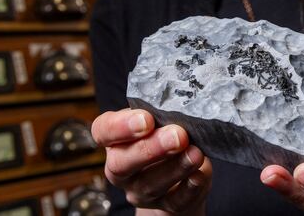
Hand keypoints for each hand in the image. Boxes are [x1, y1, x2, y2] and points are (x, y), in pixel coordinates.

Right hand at [91, 109, 212, 214]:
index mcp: (115, 139)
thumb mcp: (162, 119)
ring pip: (150, 184)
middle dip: (150, 149)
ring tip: (196, 153)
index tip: (145, 119)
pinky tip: (200, 174)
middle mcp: (121, 168)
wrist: (182, 176)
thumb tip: (188, 97)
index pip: (103, 131)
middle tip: (178, 136)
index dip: (120, 127)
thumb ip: (166, 110)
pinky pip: (174, 202)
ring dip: (175, 168)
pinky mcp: (165, 206)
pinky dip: (189, 188)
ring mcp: (140, 190)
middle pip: (122, 163)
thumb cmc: (168, 135)